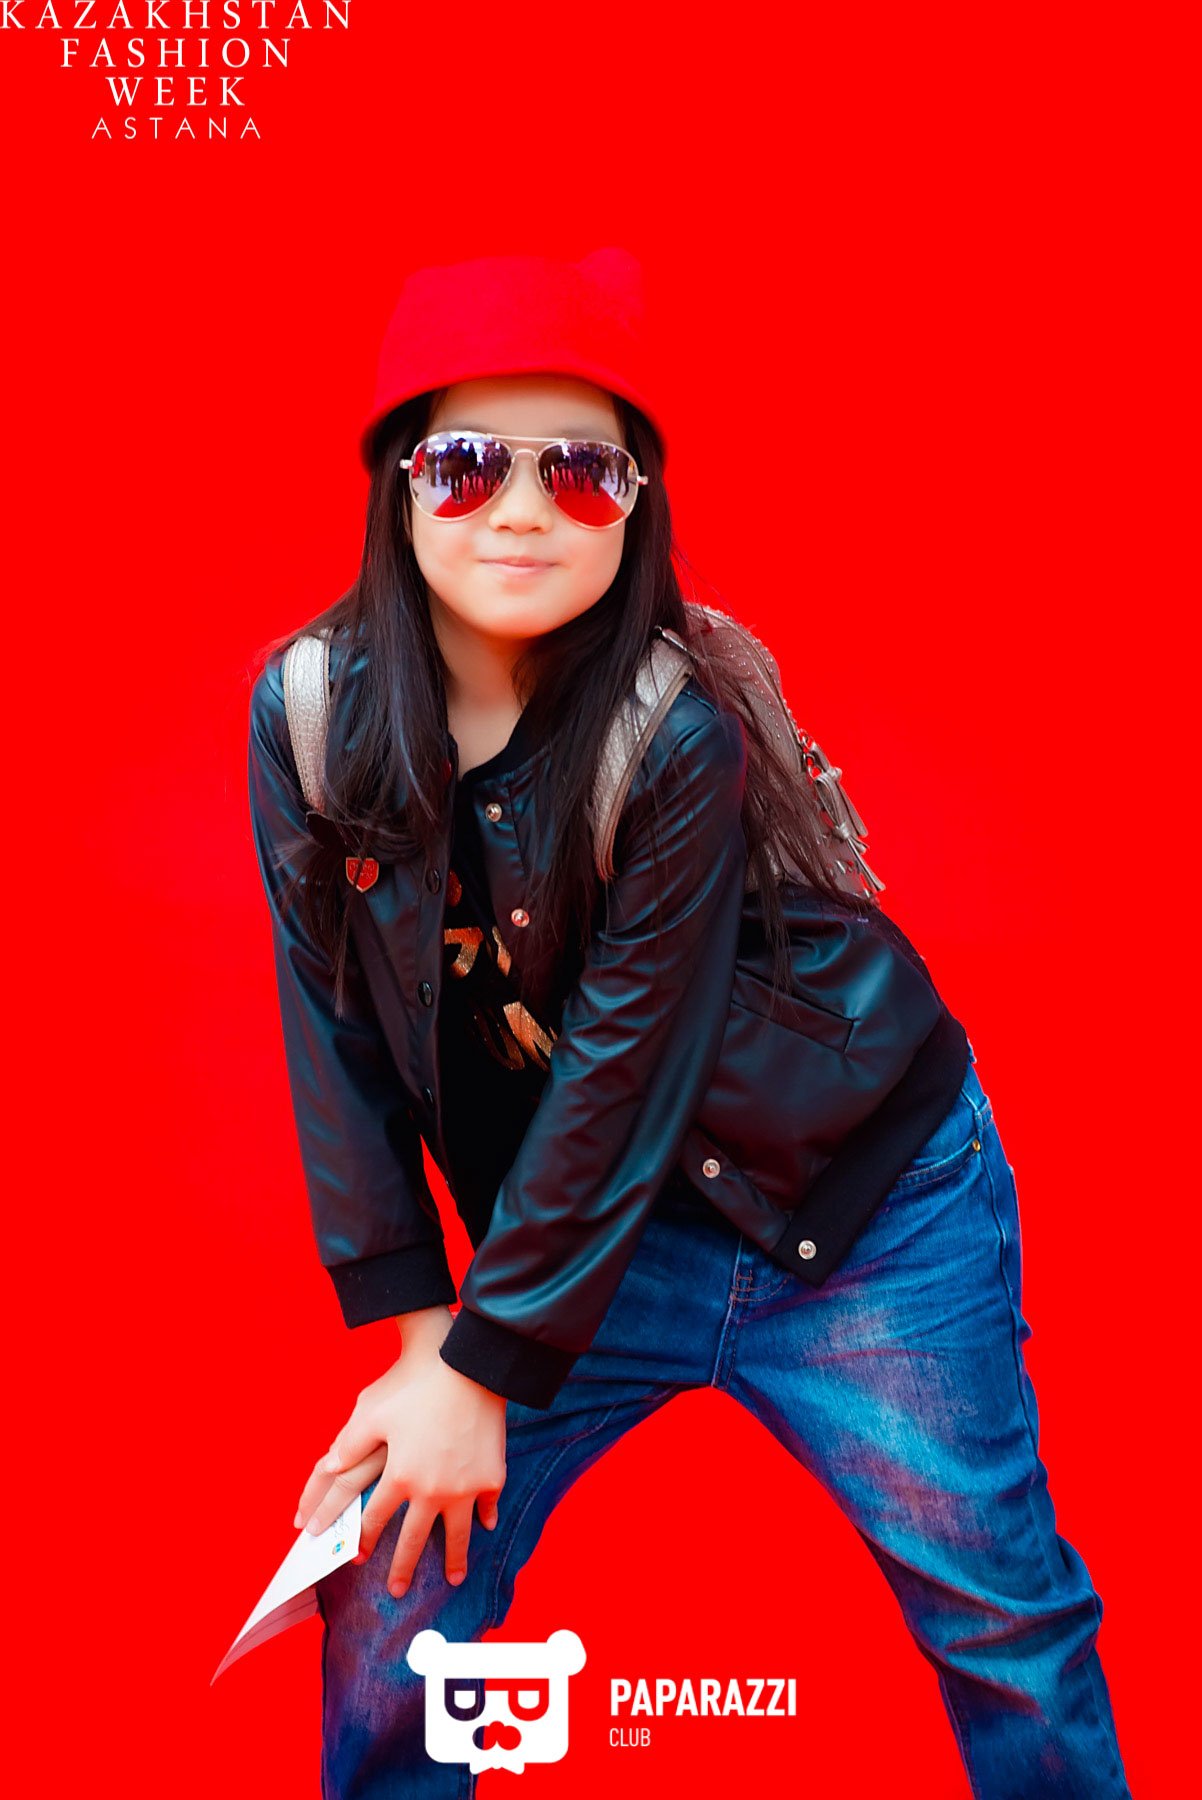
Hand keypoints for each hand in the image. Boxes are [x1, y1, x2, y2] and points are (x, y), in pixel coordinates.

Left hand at [293, 1329, 506, 1595]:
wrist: (471, 1371)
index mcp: (399, 1477)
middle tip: (396, 1590)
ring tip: (454, 1578)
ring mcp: (464, 1488)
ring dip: (455, 1559)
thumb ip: (350, 1444)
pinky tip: (484, 1527)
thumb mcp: (374, 1413)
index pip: (375, 1518)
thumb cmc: (417, 1388)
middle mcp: (431, 1491)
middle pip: (415, 1539)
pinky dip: (485, 1517)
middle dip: (403, 1566)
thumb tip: (327, 1467)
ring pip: (457, 1535)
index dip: (363, 1538)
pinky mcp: (490, 1477)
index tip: (356, 1557)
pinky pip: (487, 1506)